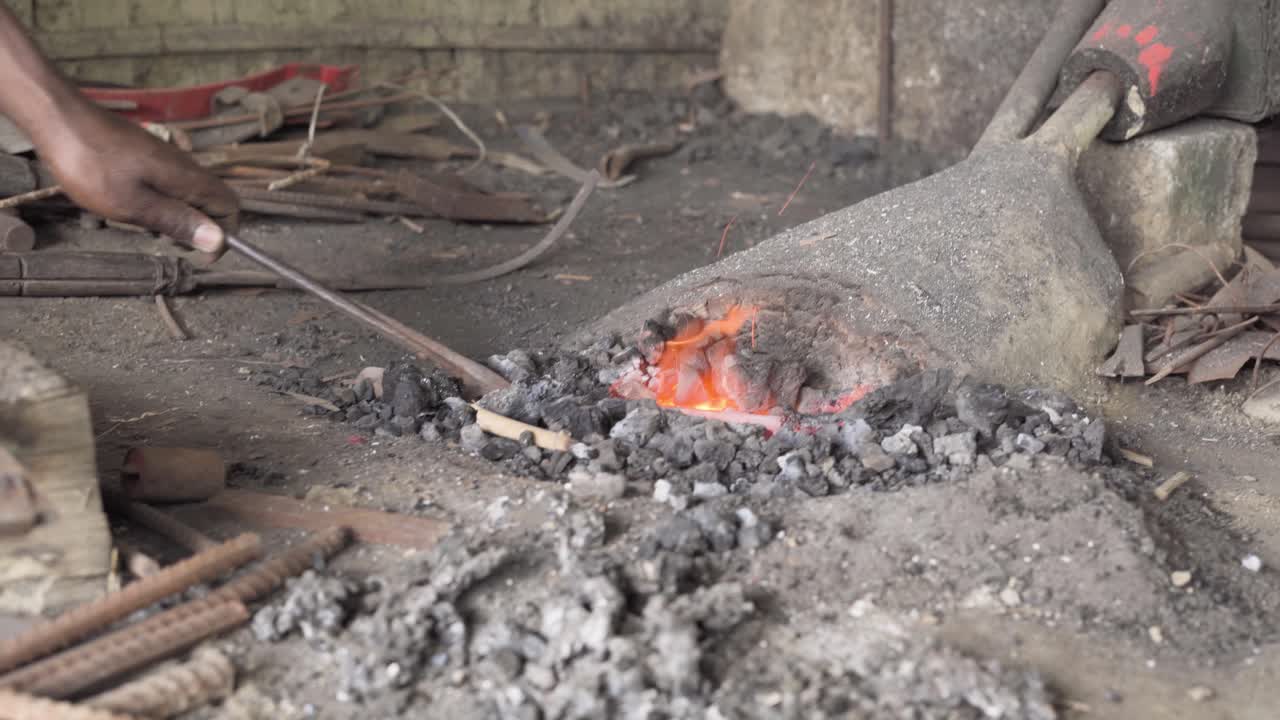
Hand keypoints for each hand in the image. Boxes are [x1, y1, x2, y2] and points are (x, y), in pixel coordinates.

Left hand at [32, 98, 237, 255]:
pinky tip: (131, 204)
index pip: (230, 208)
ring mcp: (166, 158)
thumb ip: (177, 222)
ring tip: (144, 225)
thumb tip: (218, 240)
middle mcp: (185, 166)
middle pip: (213, 201)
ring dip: (178, 216)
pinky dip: (161, 201)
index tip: (198, 254)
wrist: (60, 119)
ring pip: (190, 194)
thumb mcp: (133, 205)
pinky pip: (169, 184)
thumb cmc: (91, 164)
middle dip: (198, 228)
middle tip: (165, 241)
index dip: (223, 235)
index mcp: (187, 179)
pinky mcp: (148, 155)